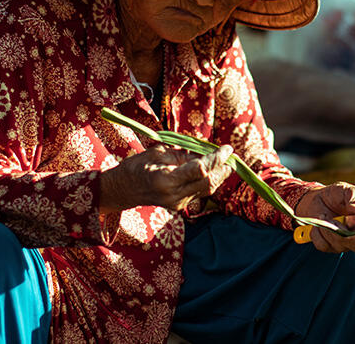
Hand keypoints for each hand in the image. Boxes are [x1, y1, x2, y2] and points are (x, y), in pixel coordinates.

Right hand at [99, 145, 234, 212]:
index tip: (227, 148)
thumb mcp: (158, 153)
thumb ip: (183, 153)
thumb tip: (205, 150)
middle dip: (223, 168)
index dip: (216, 158)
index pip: (200, 169)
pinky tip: (213, 170)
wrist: (123, 190)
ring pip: (207, 189)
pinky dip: (209, 180)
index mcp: (166, 180)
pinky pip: (200, 192)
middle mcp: (174, 195)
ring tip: (227, 161)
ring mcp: (178, 203)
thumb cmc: (137, 167)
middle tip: (231, 155)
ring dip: (219, 175)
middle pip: (208, 182)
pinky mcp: (180, 206)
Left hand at [295, 183, 354, 253]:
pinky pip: (325, 246)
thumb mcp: (347, 190)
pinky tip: (319, 223)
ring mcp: (345, 242)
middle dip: (348, 235)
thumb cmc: (337, 195)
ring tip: (324, 215)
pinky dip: (318, 233)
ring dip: (330, 230)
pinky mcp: (330, 246)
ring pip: (341, 245)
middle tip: (336, 221)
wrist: (316, 199)